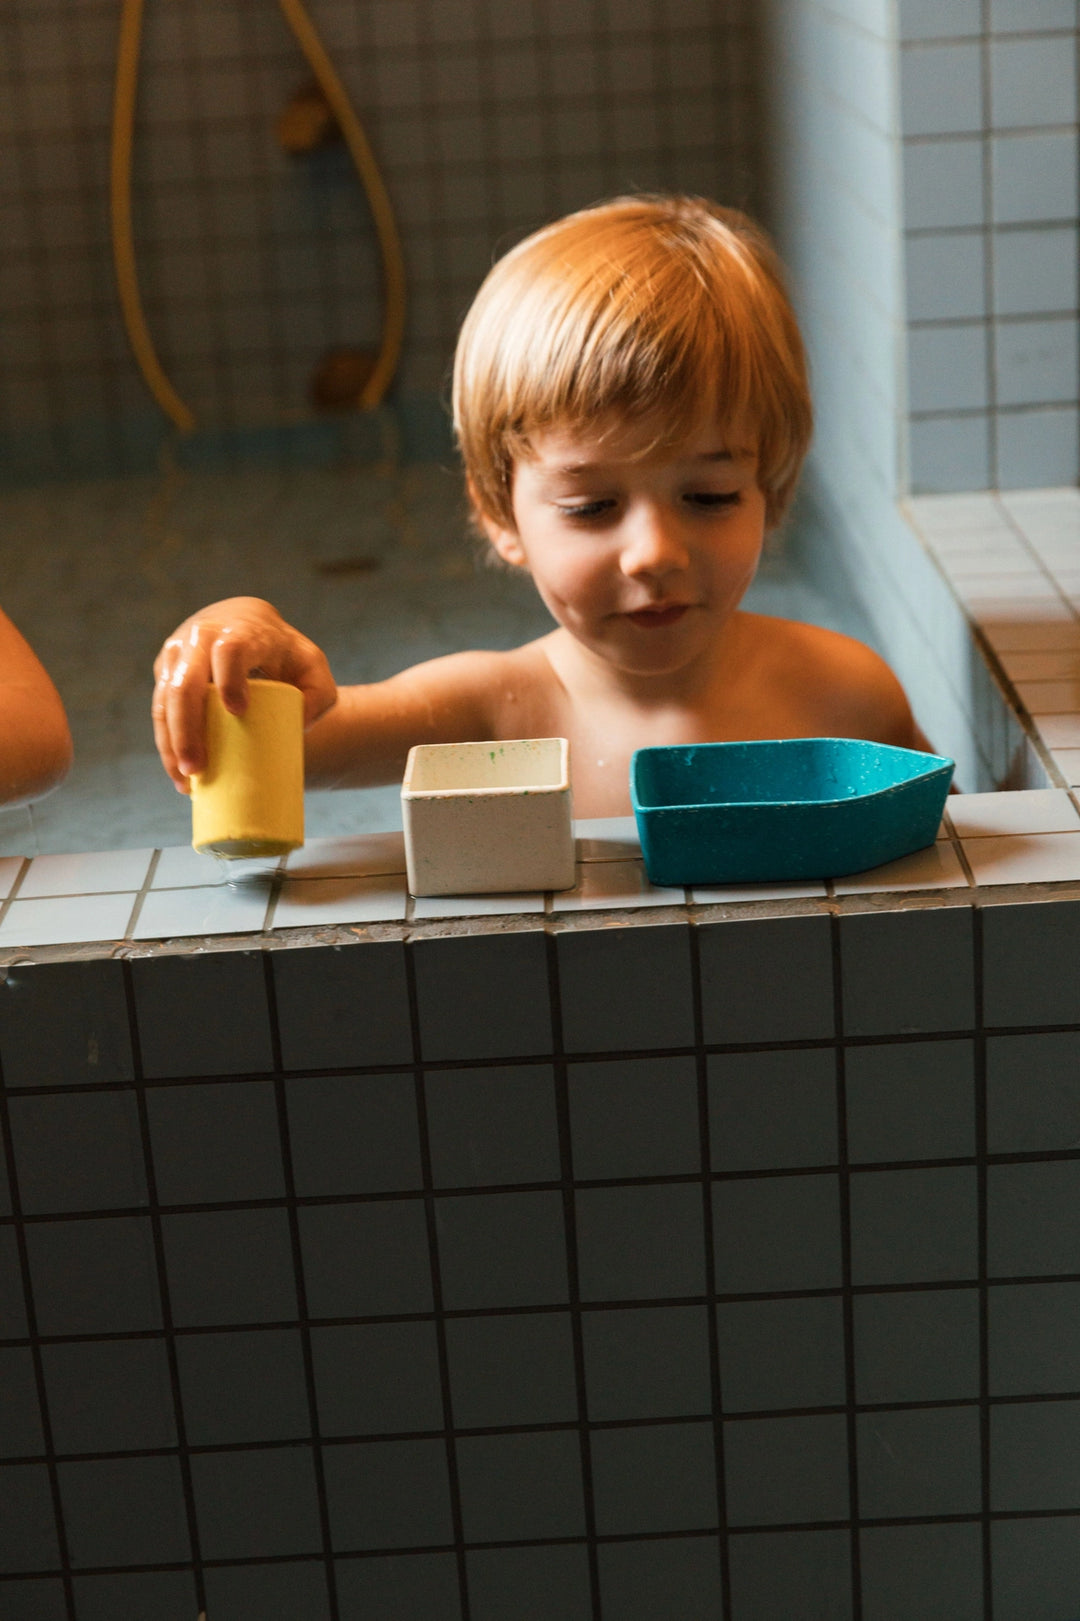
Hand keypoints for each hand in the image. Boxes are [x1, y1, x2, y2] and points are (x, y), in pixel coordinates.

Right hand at [152, 597, 335, 790]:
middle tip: (198, 770)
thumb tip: (300, 725)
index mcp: (241, 630)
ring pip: (165, 699)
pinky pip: (159, 708)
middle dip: (186, 730)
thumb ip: (321, 694)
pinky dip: (166, 743)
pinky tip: (177, 772)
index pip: (230, 650)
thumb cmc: (284, 652)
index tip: (238, 712)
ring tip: (186, 782)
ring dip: (170, 743)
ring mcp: (178, 653)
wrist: (245, 621)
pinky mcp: (165, 670)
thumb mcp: (312, 666)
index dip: (230, 679)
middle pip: (185, 683)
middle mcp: (202, 637)